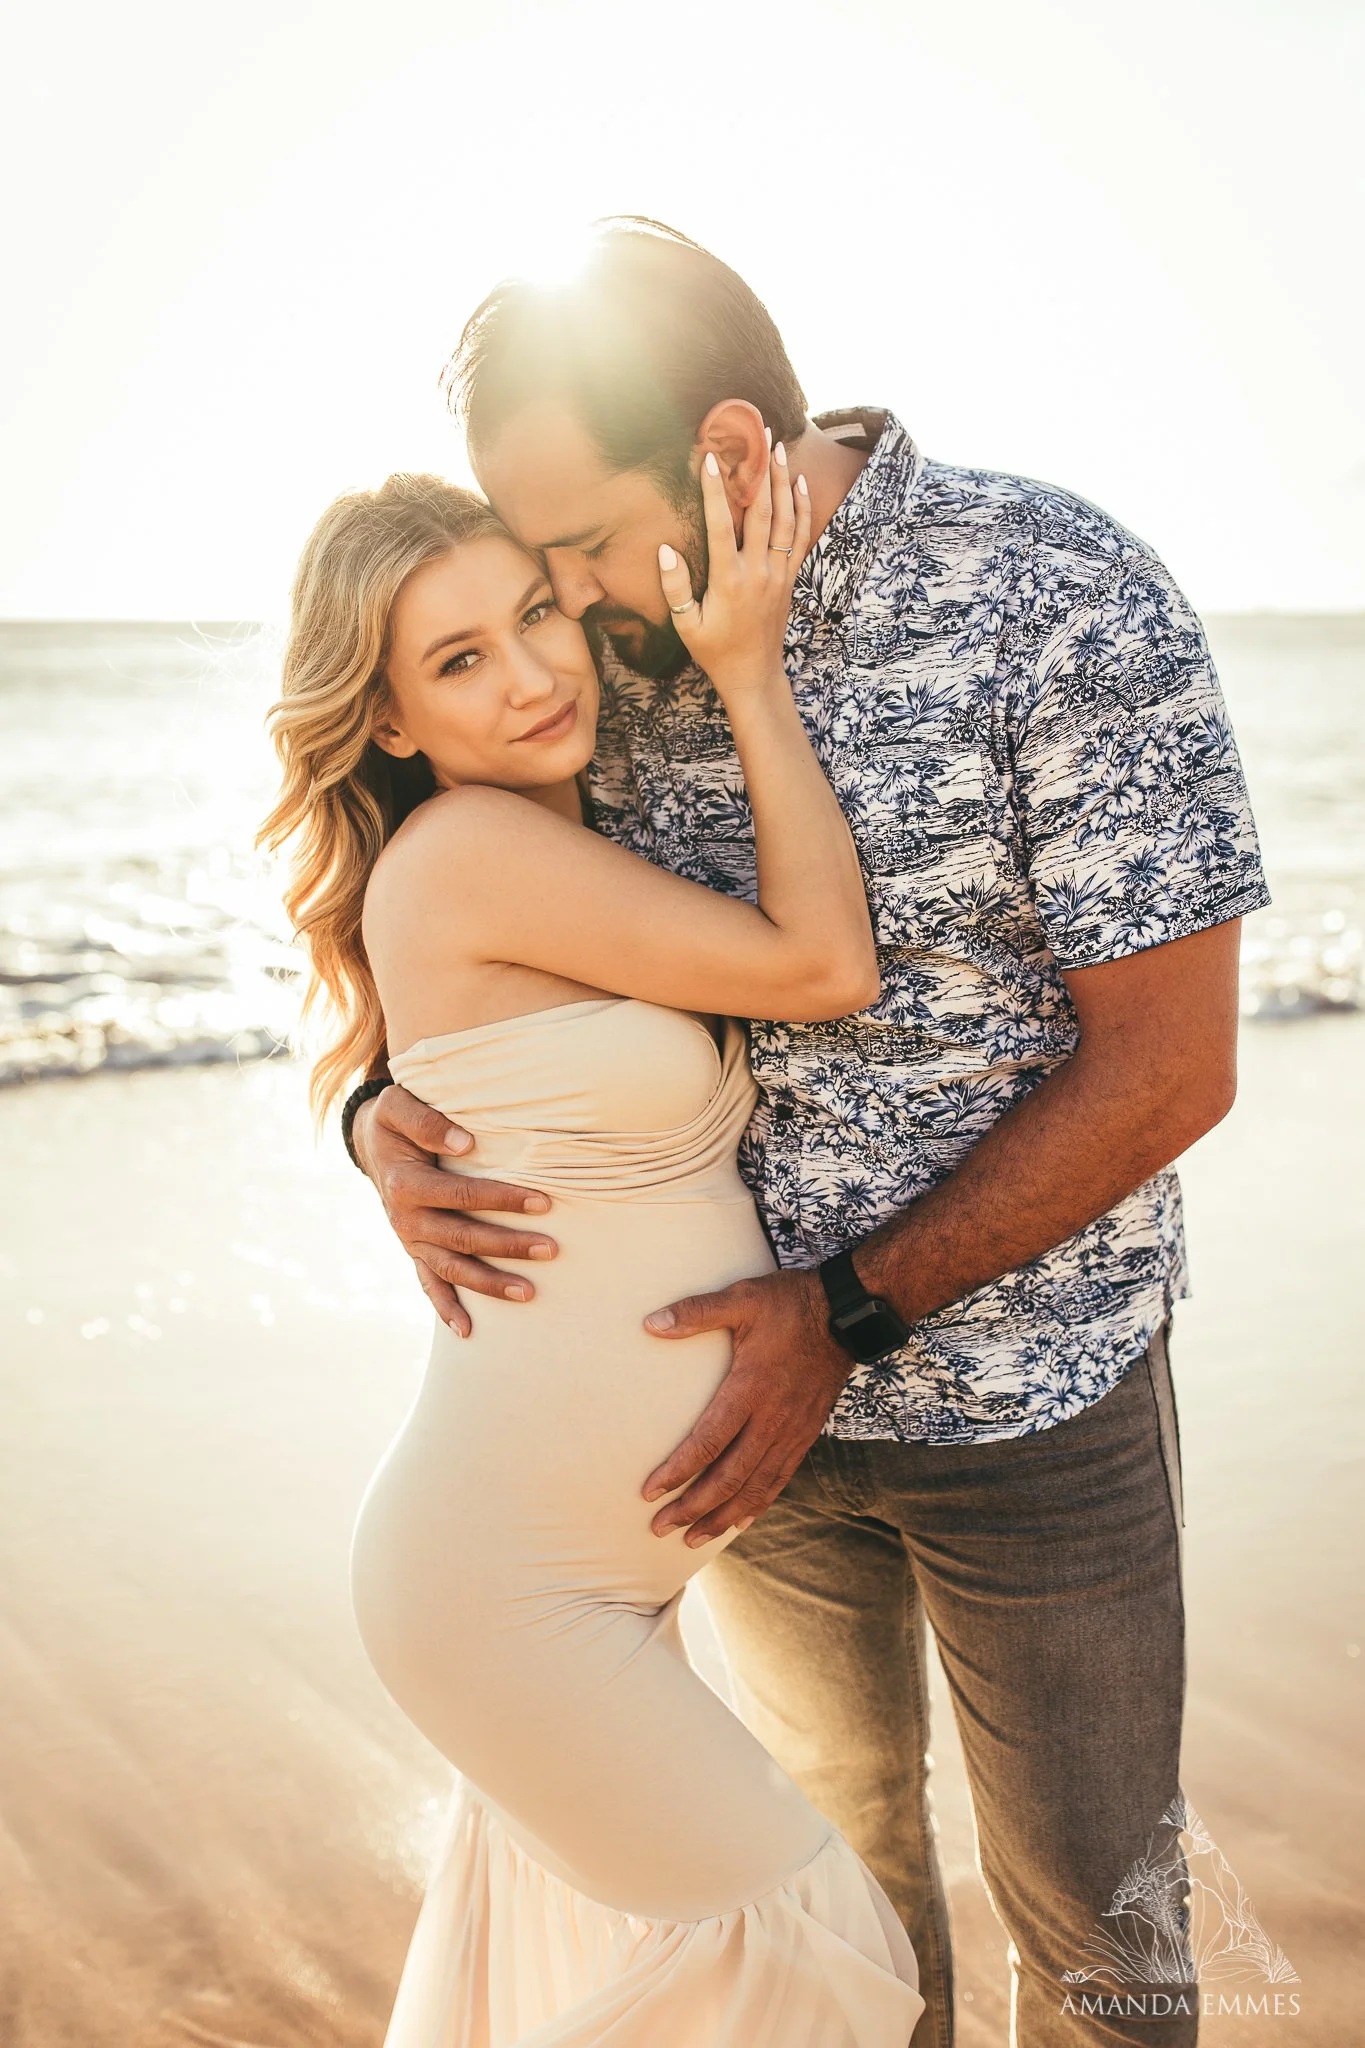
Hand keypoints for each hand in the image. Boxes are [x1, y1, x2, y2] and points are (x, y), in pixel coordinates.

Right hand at [351, 1085, 558, 1334]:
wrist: (372, 1142)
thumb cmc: (396, 1120)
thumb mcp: (400, 1106)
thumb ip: (428, 1122)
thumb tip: (465, 1144)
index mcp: (405, 1185)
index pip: (461, 1196)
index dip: (502, 1200)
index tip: (543, 1202)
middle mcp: (406, 1219)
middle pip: (463, 1238)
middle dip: (508, 1246)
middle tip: (551, 1249)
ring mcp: (410, 1240)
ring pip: (452, 1270)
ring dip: (490, 1284)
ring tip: (531, 1293)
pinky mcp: (413, 1251)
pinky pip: (429, 1284)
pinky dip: (446, 1309)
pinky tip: (468, 1331)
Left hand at [640, 1269, 852, 1544]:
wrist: (846, 1315)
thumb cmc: (789, 1304)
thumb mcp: (741, 1299)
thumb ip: (696, 1312)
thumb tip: (650, 1324)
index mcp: (750, 1389)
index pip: (708, 1442)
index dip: (678, 1471)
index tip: (649, 1493)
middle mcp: (772, 1419)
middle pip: (729, 1477)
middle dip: (693, 1507)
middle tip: (660, 1527)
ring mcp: (792, 1431)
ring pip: (755, 1487)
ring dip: (722, 1515)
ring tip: (693, 1537)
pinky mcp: (806, 1434)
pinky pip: (780, 1479)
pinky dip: (758, 1503)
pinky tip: (741, 1519)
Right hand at [657, 441, 810, 698]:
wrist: (753, 674)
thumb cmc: (714, 651)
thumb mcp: (686, 625)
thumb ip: (676, 587)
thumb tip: (665, 550)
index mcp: (729, 580)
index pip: (721, 525)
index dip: (715, 491)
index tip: (710, 460)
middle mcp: (758, 570)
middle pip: (762, 511)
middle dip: (759, 470)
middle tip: (759, 436)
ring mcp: (778, 573)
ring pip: (785, 518)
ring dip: (783, 481)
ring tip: (779, 449)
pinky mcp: (789, 578)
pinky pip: (801, 536)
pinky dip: (802, 508)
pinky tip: (800, 484)